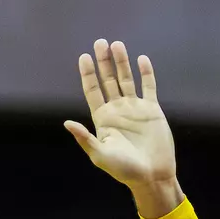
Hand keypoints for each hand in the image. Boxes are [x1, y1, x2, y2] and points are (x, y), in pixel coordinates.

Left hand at [64, 39, 182, 215]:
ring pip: (126, 80)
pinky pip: (149, 87)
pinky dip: (146, 73)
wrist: (152, 176)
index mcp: (103, 119)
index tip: (84, 57)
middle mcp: (117, 110)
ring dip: (122, 63)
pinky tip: (141, 59)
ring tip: (117, 44)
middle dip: (103, 62)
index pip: (93, 91)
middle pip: (108, 80)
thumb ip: (85, 138)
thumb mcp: (101, 155)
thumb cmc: (125, 170)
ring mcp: (135, 109)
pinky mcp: (152, 110)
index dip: (88, 74)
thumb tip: (67, 123)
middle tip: (100, 42)